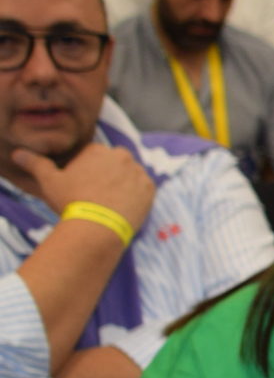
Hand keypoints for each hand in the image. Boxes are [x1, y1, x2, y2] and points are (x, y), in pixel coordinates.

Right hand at [10, 139, 156, 231]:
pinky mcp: (151, 189)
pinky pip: (143, 189)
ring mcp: (138, 172)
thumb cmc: (70, 201)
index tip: (81, 186)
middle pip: (113, 164)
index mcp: (98, 150)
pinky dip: (135, 196)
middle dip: (106, 176)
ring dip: (122, 185)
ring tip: (109, 203)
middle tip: (95, 195)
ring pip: (129, 175)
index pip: (93, 157)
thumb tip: (18, 153)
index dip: (86, 172)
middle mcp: (122, 156)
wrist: (97, 226)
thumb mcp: (49, 181)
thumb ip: (35, 163)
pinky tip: (122, 206)